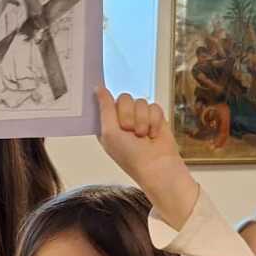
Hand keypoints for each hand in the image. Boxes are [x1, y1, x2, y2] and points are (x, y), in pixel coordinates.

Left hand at [95, 87, 197, 228]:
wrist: (157, 166)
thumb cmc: (131, 156)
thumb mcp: (109, 132)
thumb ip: (104, 108)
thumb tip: (98, 88)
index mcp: (108, 124)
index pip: (105, 101)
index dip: (108, 104)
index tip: (109, 108)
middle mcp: (123, 119)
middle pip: (124, 98)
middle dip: (128, 115)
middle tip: (130, 131)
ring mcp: (140, 117)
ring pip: (140, 102)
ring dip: (142, 120)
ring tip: (143, 136)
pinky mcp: (155, 117)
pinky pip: (154, 106)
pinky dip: (155, 121)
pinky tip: (153, 134)